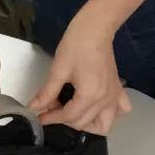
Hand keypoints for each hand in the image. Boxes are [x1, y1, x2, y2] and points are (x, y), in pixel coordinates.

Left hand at [31, 10, 131, 134]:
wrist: (95, 29)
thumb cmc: (75, 45)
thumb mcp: (58, 70)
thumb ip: (47, 93)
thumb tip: (34, 108)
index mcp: (90, 95)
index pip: (69, 116)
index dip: (51, 118)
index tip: (39, 116)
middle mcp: (105, 100)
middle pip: (83, 123)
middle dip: (64, 119)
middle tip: (51, 108)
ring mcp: (114, 96)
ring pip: (105, 125)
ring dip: (88, 125)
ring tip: (73, 113)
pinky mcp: (118, 90)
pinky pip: (120, 111)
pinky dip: (110, 115)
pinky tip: (97, 108)